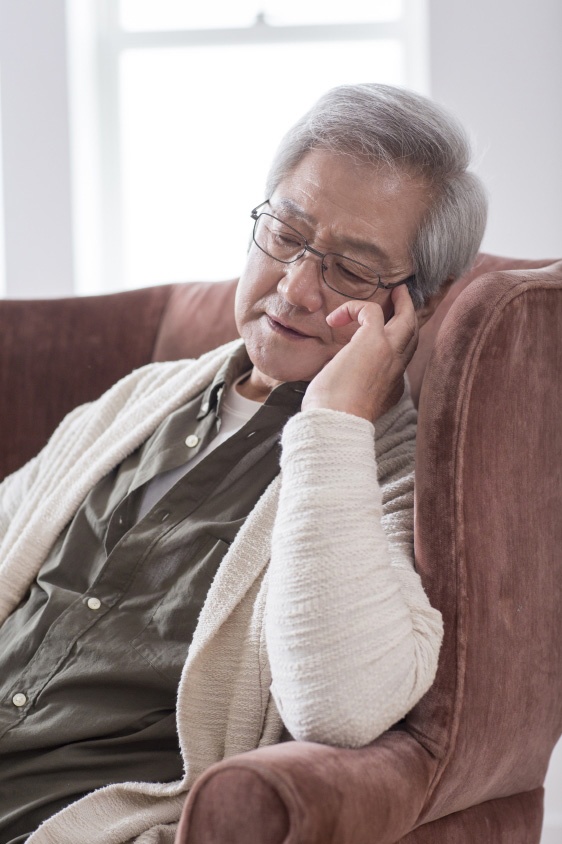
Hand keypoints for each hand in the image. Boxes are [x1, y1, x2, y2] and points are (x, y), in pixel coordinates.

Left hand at [301, 284, 418, 421]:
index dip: (394, 347)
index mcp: (392, 387)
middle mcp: (397, 369)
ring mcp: (390, 353)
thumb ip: (352, 387)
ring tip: (394, 291)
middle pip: (413, 335)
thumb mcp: (351, 402)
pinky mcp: (375, 340)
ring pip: (407, 319)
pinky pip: (371, 310)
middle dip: (410, 314)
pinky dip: (354, 308)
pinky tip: (334, 319)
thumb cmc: (334, 417)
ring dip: (401, 302)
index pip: (401, 361)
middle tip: (403, 298)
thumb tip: (336, 376)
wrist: (337, 421)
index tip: (381, 344)